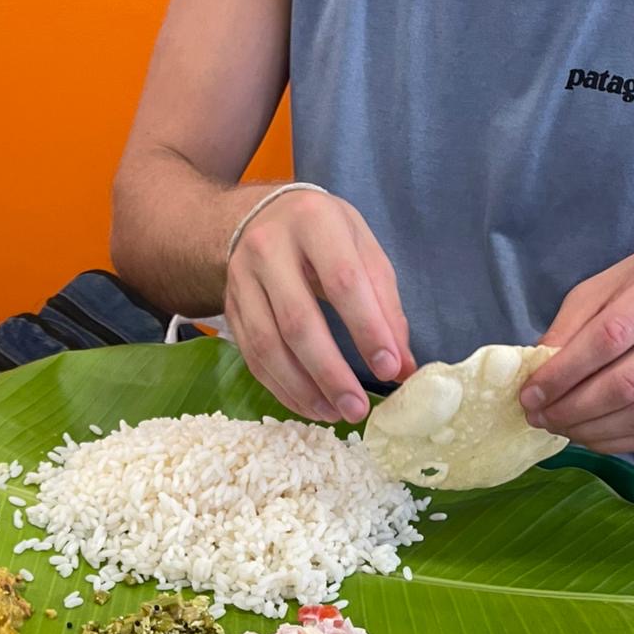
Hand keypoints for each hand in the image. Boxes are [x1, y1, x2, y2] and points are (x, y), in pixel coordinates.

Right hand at [224, 189, 415, 422]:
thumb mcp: (363, 250)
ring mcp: (241, 281)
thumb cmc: (324, 235)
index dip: (367, 330)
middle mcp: (269, 248)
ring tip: (334, 414)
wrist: (260, 218)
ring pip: (268, 347)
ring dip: (303, 389)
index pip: (343, 282)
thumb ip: (386, 305)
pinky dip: (282, 388)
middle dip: (331, 373)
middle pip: (299, 322)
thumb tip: (403, 367)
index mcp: (313, 221)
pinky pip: (252, 358)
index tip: (389, 369)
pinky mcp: (229, 310)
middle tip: (357, 409)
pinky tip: (309, 405)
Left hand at [521, 249, 633, 453]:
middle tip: (538, 416)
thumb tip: (539, 368)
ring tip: (558, 426)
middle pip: (627, 383)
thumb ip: (573, 321)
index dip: (564, 372)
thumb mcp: (613, 282)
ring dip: (590, 430)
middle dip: (571, 409)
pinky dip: (615, 441)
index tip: (531, 392)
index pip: (610, 336)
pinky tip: (588, 433)